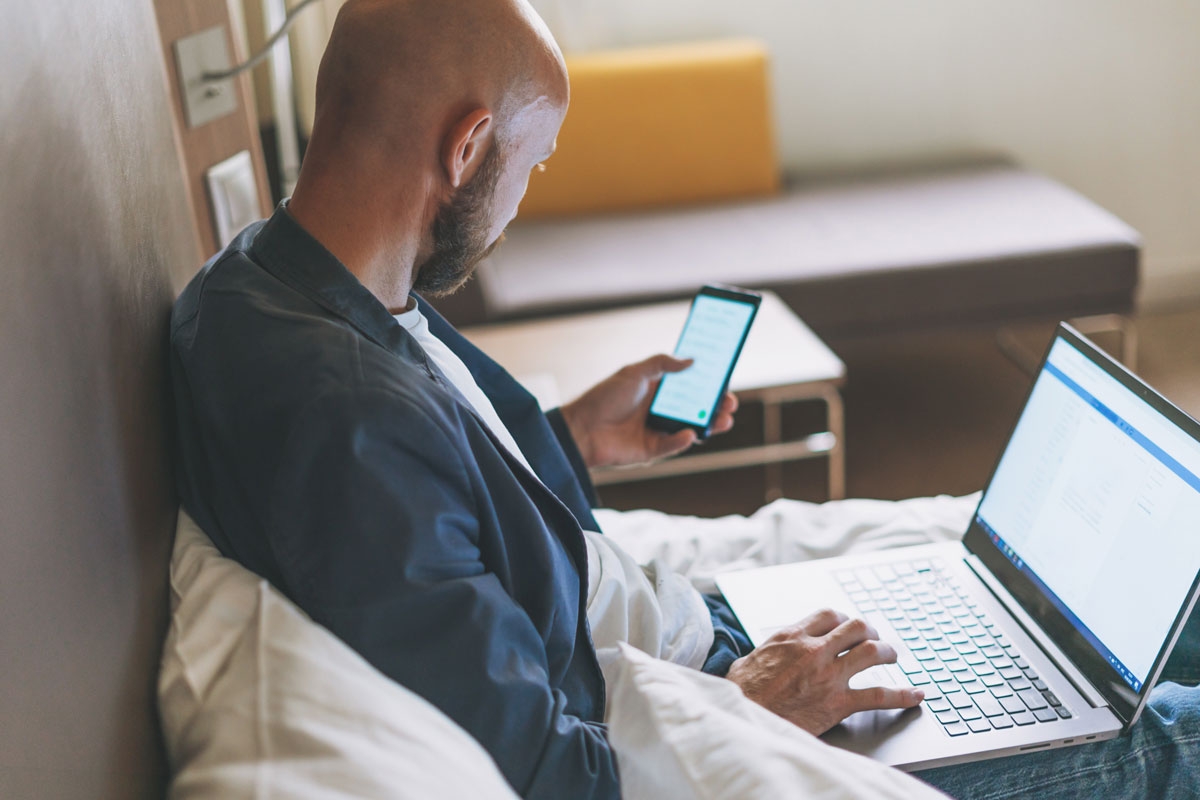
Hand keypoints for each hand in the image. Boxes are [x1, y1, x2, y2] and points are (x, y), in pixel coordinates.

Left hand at [559, 354, 737, 468]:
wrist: (580, 428)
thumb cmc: (604, 397)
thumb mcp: (634, 373)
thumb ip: (662, 364)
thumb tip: (691, 360)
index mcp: (657, 391)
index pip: (690, 388)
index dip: (708, 385)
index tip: (725, 380)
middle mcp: (660, 411)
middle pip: (696, 409)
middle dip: (716, 406)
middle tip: (730, 402)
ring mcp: (656, 431)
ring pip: (691, 428)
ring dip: (710, 425)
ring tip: (724, 419)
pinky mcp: (650, 451)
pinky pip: (672, 445)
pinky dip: (683, 440)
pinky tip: (691, 433)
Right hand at [725, 608, 922, 735]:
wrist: (743, 718)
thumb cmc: (742, 693)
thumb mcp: (749, 659)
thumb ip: (769, 651)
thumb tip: (771, 652)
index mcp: (792, 636)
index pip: (829, 615)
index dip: (844, 619)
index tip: (847, 626)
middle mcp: (813, 650)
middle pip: (856, 626)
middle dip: (870, 631)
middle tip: (874, 639)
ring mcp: (828, 675)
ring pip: (871, 651)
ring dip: (887, 652)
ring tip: (892, 657)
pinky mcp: (837, 702)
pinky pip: (878, 695)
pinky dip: (902, 695)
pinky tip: (916, 695)